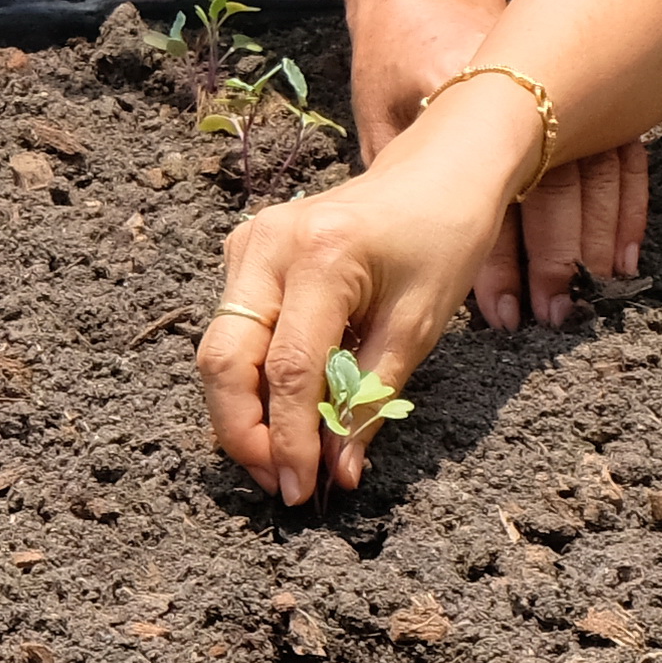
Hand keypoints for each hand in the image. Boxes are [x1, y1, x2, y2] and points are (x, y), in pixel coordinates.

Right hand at [202, 106, 533, 506]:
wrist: (438, 171)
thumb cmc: (441, 241)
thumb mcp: (417, 328)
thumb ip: (368, 400)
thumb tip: (335, 473)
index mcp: (321, 255)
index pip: (286, 369)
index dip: (287, 439)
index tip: (300, 492)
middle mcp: (269, 244)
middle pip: (225, 359)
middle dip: (242, 432)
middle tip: (278, 483)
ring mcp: (249, 243)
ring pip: (220, 349)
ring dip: (242, 411)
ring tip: (282, 457)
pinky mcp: (244, 250)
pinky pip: (233, 329)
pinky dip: (251, 378)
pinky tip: (283, 407)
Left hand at [352, 0, 638, 327]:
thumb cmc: (393, 53)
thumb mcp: (379, 111)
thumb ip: (398, 174)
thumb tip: (413, 253)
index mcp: (464, 103)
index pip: (487, 197)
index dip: (496, 261)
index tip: (501, 311)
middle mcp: (522, 96)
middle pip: (552, 187)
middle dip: (554, 258)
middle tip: (550, 313)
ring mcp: (563, 89)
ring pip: (596, 172)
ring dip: (598, 238)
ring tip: (593, 289)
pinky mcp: (586, 89)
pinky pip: (621, 153)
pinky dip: (627, 205)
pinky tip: (624, 251)